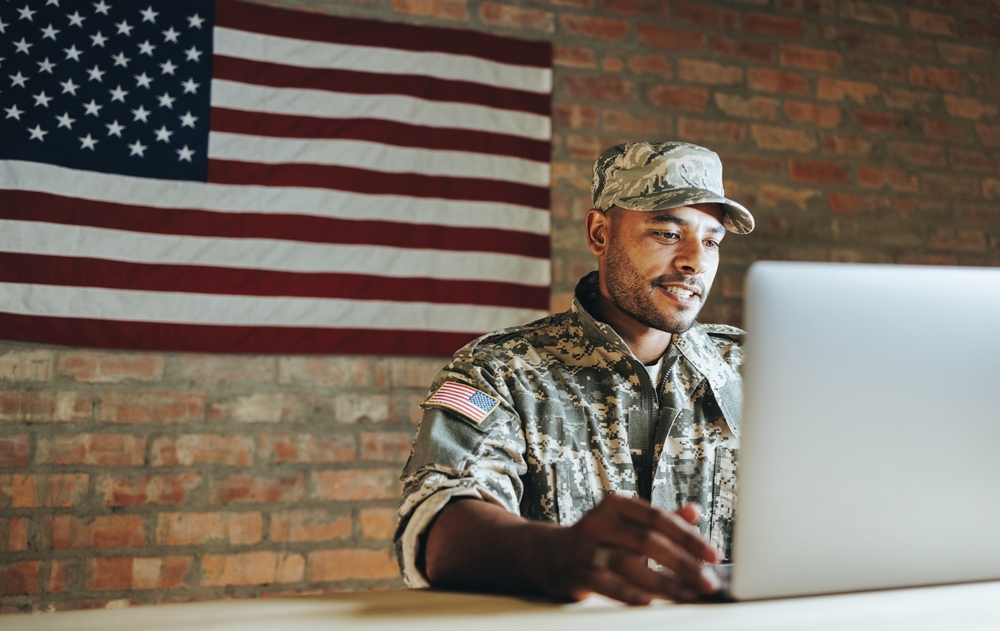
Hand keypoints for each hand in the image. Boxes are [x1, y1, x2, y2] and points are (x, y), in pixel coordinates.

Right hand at [541, 494, 720, 604]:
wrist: (548, 554)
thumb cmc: (597, 539)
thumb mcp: (627, 524)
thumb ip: (659, 520)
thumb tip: (694, 513)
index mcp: (616, 505)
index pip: (658, 518)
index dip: (688, 537)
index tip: (713, 556)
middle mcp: (598, 521)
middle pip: (647, 541)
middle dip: (682, 564)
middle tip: (706, 582)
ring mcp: (583, 547)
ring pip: (628, 563)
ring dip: (662, 583)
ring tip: (687, 596)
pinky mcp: (573, 572)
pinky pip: (603, 583)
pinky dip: (627, 593)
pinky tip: (648, 601)